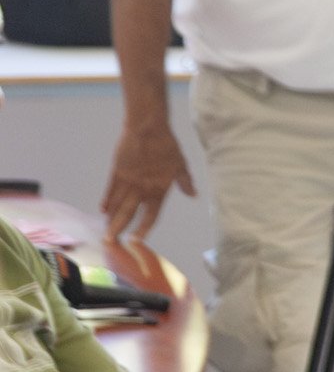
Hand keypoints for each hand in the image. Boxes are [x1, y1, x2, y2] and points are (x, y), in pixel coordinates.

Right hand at [101, 117, 195, 243]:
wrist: (147, 128)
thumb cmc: (167, 146)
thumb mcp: (181, 165)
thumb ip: (185, 182)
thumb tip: (193, 195)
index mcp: (158, 190)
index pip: (151, 215)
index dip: (144, 228)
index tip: (137, 240)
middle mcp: (141, 189)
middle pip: (129, 213)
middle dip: (119, 228)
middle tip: (110, 242)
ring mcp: (127, 180)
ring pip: (117, 203)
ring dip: (111, 218)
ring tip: (105, 230)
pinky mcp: (117, 170)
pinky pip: (110, 189)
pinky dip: (107, 200)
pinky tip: (102, 210)